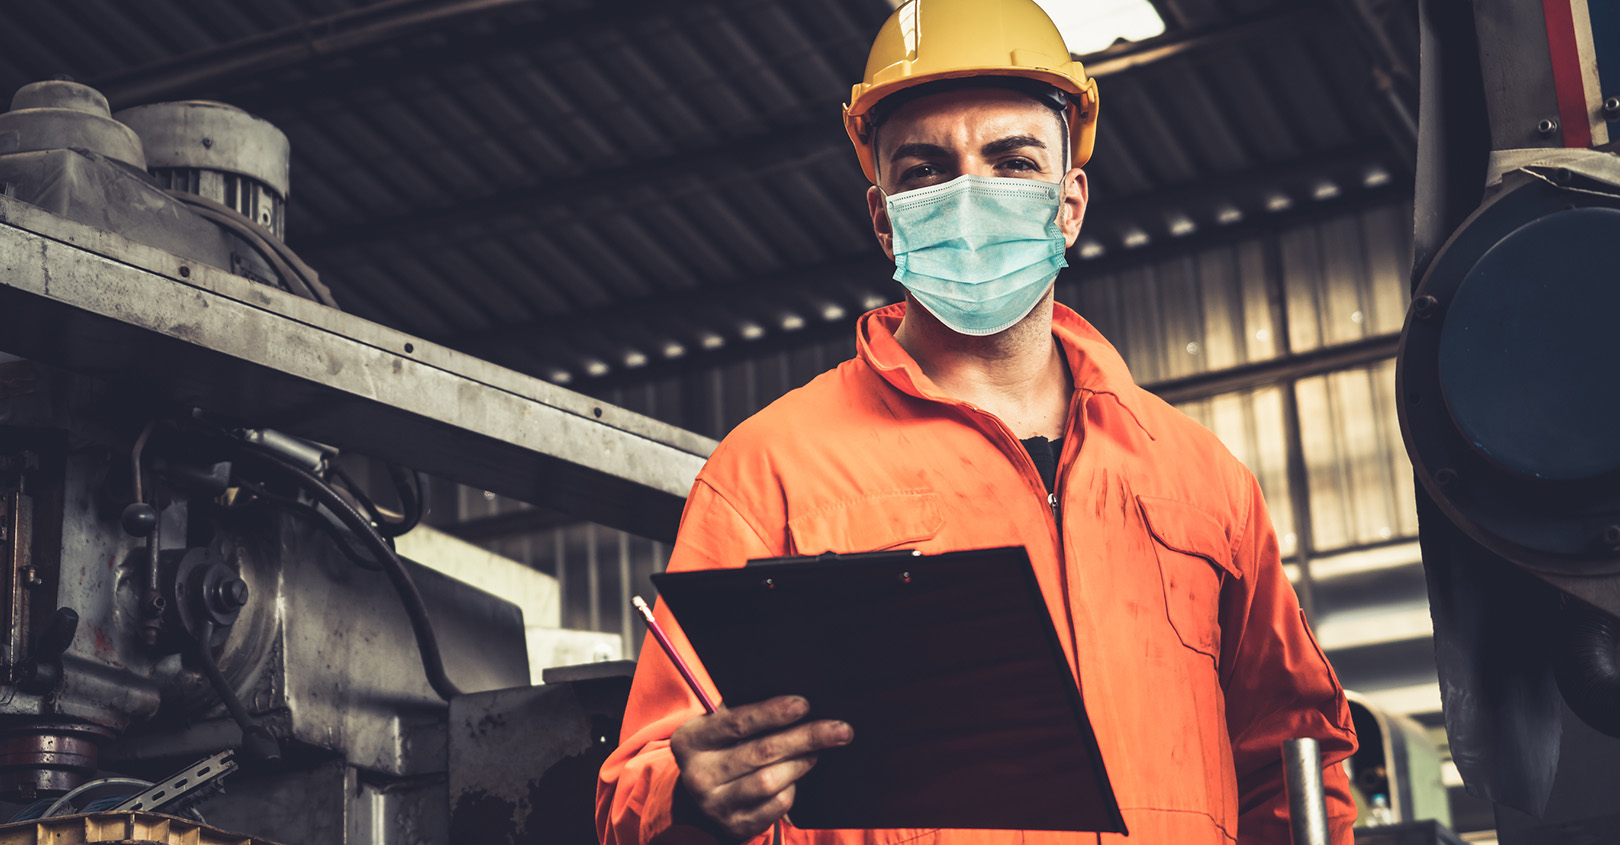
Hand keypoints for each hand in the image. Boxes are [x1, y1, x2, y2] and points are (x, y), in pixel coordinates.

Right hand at [670, 695, 852, 841]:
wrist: (697, 805)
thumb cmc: (719, 753)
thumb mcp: (716, 731)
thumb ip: (744, 717)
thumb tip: (798, 705)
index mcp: (691, 740)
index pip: (737, 723)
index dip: (772, 713)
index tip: (804, 704)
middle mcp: (698, 774)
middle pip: (762, 752)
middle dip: (805, 738)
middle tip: (840, 730)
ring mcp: (715, 804)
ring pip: (770, 781)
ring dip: (800, 763)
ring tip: (815, 752)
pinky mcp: (734, 827)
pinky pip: (775, 806)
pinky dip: (790, 790)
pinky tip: (793, 779)